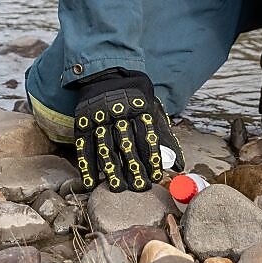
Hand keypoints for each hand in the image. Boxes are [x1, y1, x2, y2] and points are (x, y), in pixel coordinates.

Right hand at [72, 68, 182, 191]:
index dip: (151, 158)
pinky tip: (91, 182)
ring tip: (118, 188)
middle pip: (126, 144)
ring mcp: (99, 117)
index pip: (147, 136)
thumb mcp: (152, 109)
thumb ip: (164, 136)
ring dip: (112, 169)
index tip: (156, 177)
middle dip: (134, 168)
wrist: (106, 74)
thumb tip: (178, 165)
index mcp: (140, 107)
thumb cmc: (134, 98)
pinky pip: (84, 146)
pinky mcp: (83, 122)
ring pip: (105, 146)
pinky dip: (87, 165)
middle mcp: (119, 112)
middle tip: (140, 188)